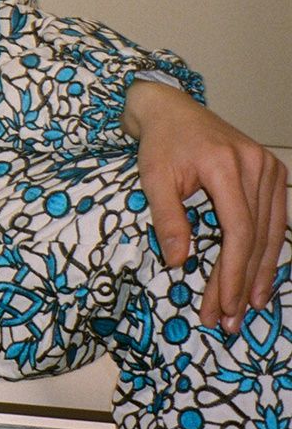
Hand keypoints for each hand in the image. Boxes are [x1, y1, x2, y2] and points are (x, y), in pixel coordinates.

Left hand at [122, 80, 288, 333]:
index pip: (238, 229)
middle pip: (256, 236)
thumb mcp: (153, 177)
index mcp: (225, 164)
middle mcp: (255, 165)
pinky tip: (258, 280)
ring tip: (245, 309)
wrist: (170, 108)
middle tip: (228, 320)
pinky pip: (274, 220)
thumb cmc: (159, 143)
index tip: (221, 305)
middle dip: (242, 282)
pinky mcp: (271, 172)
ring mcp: (268, 167)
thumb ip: (166, 218)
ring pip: (270, 233)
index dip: (232, 272)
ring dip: (258, 274)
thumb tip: (177, 262)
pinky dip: (266, 252)